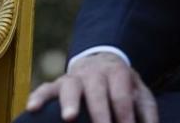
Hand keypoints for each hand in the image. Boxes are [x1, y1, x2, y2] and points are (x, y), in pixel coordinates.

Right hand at [26, 53, 157, 122]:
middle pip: (97, 91)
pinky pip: (45, 88)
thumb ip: (147, 114)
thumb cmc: (123, 87)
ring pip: (69, 86)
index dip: (125, 115)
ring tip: (69, 118)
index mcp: (117, 72)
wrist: (102, 63)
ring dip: (69, 102)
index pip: (122, 95)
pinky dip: (39, 97)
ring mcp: (73, 77)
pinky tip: (32, 108)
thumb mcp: (140, 95)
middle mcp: (94, 72)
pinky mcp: (56, 84)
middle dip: (99, 112)